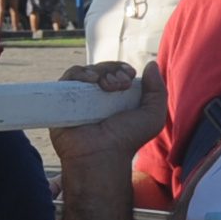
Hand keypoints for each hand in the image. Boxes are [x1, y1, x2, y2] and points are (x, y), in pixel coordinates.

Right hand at [49, 62, 166, 168]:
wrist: (103, 154)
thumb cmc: (127, 140)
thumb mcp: (152, 117)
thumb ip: (158, 91)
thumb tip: (151, 64)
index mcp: (116, 97)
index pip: (117, 71)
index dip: (123, 68)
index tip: (130, 76)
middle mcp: (96, 96)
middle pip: (102, 68)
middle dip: (113, 70)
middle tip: (120, 85)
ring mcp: (79, 97)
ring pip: (86, 71)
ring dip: (100, 71)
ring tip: (106, 86)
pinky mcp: (62, 99)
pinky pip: (68, 77)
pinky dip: (80, 73)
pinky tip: (91, 81)